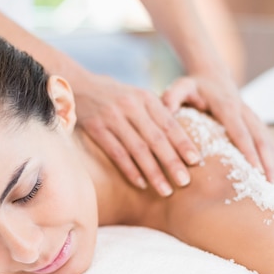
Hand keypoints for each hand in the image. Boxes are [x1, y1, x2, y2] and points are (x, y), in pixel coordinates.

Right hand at [72, 74, 201, 196]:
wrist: (77, 84)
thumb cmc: (114, 96)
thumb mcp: (136, 97)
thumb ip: (155, 115)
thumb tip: (181, 142)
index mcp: (145, 97)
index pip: (169, 123)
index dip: (183, 143)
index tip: (196, 161)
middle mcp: (130, 105)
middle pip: (156, 138)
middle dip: (172, 161)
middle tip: (185, 182)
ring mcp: (112, 116)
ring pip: (137, 149)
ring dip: (153, 172)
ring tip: (165, 190)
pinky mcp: (95, 127)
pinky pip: (116, 153)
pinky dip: (130, 170)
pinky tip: (141, 184)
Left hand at [162, 75, 273, 181]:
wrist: (212, 74)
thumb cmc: (194, 85)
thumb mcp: (181, 86)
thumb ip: (173, 96)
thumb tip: (165, 108)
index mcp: (227, 106)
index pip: (240, 131)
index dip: (248, 150)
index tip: (255, 170)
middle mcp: (244, 111)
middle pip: (260, 139)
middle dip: (268, 162)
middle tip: (272, 187)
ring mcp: (253, 117)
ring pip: (268, 142)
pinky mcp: (256, 123)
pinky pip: (269, 142)